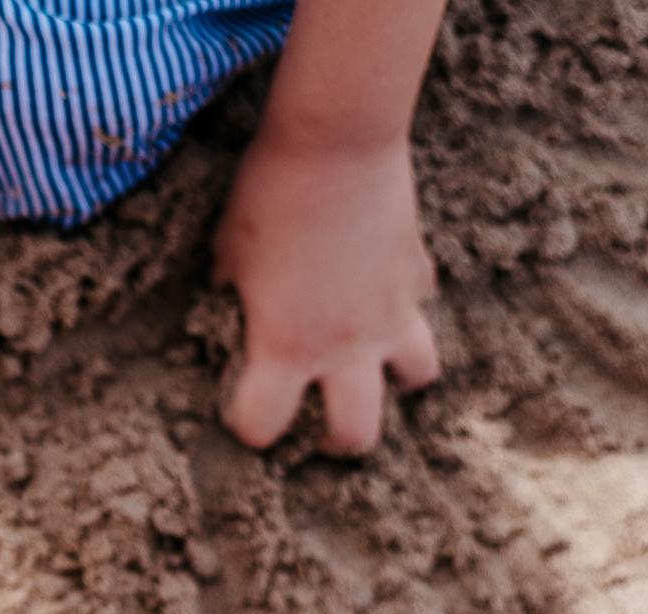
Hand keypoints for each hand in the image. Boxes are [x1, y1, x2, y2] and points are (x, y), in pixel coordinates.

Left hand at [212, 135, 439, 453]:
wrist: (338, 139)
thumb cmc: (268, 195)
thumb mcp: (227, 255)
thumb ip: (233, 299)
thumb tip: (231, 311)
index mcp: (286, 347)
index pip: (263, 425)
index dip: (247, 425)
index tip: (242, 410)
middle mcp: (345, 345)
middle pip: (357, 434)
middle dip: (337, 439)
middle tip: (320, 421)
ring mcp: (392, 312)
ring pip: (418, 376)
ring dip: (395, 376)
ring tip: (369, 361)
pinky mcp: (418, 274)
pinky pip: (420, 309)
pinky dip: (404, 311)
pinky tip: (380, 292)